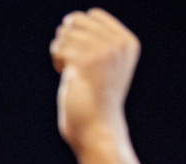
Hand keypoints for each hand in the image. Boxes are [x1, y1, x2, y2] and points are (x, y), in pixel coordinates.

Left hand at [51, 8, 139, 151]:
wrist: (98, 128)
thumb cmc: (97, 99)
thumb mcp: (105, 65)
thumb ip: (98, 40)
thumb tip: (72, 19)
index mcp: (128, 42)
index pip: (93, 14)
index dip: (80, 31)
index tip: (84, 55)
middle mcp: (118, 44)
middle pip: (76, 20)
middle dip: (68, 39)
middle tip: (73, 63)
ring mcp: (103, 51)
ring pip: (65, 33)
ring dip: (61, 51)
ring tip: (71, 71)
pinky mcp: (85, 60)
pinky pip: (58, 46)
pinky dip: (57, 60)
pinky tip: (66, 75)